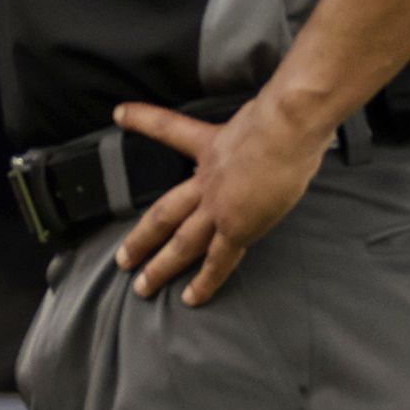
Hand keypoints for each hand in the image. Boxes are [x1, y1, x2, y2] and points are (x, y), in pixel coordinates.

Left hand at [114, 98, 325, 305]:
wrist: (287, 128)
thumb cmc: (285, 114)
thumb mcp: (261, 111)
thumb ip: (261, 121)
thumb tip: (279, 118)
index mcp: (211, 146)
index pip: (170, 129)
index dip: (144, 120)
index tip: (122, 115)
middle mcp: (207, 181)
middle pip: (165, 213)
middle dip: (143, 238)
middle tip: (123, 260)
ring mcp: (218, 206)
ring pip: (182, 243)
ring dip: (161, 267)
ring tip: (143, 288)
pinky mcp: (237, 226)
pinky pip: (218, 261)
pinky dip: (205, 282)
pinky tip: (192, 299)